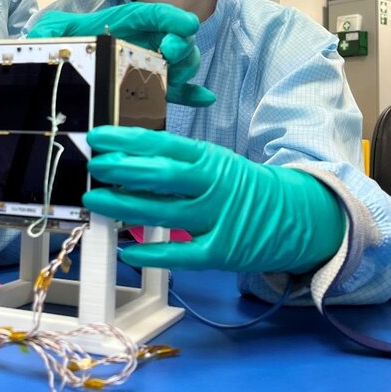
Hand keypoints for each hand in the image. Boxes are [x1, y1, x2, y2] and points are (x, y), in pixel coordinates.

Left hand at [27, 3, 214, 107]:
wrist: (49, 73)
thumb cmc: (51, 50)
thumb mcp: (48, 36)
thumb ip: (48, 35)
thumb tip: (43, 40)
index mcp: (118, 24)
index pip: (149, 15)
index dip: (170, 16)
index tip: (185, 23)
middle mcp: (137, 42)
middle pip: (173, 38)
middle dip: (181, 42)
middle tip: (173, 50)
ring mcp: (144, 65)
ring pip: (179, 63)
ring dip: (186, 67)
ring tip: (180, 75)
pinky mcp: (146, 89)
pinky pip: (173, 91)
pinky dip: (190, 94)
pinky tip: (204, 98)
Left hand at [83, 126, 345, 273]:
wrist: (297, 216)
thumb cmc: (243, 188)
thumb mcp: (216, 165)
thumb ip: (179, 165)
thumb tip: (127, 162)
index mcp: (210, 159)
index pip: (164, 144)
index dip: (128, 140)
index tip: (99, 136)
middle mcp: (214, 186)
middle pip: (163, 176)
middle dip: (124, 169)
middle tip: (94, 166)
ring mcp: (218, 219)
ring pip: (165, 213)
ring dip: (125, 207)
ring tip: (96, 200)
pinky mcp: (221, 252)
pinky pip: (181, 255)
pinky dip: (152, 253)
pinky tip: (127, 250)